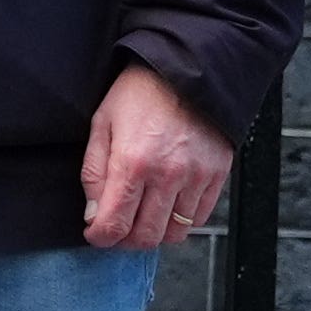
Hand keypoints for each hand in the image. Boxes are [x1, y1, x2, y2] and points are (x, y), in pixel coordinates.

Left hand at [81, 63, 233, 251]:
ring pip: (174, 232)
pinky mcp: (217, 175)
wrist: (187, 70)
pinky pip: (199, 218)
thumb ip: (93, 173)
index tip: (95, 234)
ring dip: (154, 232)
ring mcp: (196, 177)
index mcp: (132, 163)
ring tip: (142, 216)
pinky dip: (181, 220)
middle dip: (125, 240)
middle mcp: (167, 175)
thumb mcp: (102, 125)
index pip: (114, 224)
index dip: (100, 237)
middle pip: (145, 236)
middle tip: (117, 228)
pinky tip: (167, 205)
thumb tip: (93, 215)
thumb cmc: (139, 94)